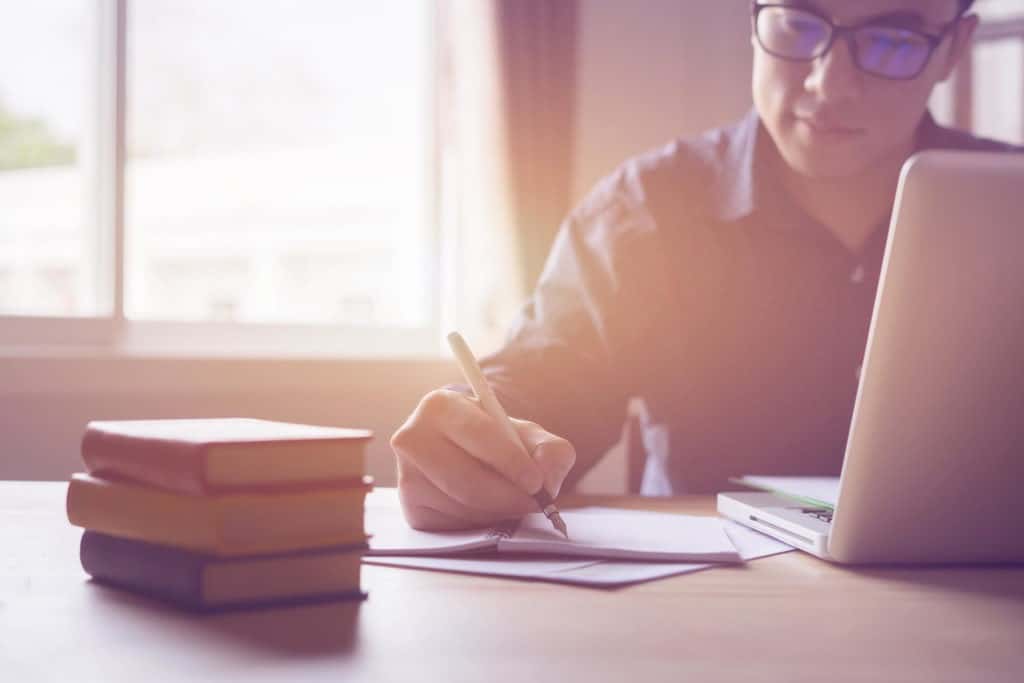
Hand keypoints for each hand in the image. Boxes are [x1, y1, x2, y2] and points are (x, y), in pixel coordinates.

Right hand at [390, 389, 576, 529]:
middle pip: (464, 479)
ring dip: (496, 511)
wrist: (469, 457)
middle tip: (534, 503)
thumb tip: (544, 477)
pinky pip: (452, 525)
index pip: (476, 434)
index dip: (509, 460)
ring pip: (460, 505)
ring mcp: (406, 476)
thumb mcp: (530, 437)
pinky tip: (488, 509)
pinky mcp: (410, 508)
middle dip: (507, 496)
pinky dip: (479, 523)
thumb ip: (550, 450)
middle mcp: (412, 437)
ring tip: (513, 502)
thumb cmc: (500, 443)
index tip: (535, 482)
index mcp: (440, 406)